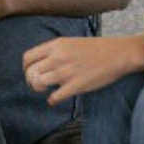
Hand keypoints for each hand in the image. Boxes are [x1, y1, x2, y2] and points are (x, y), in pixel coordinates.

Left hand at [22, 36, 142, 105]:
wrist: (117, 54)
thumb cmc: (95, 48)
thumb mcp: (70, 42)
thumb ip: (55, 51)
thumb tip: (42, 63)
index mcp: (56, 45)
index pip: (28, 57)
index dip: (26, 68)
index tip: (30, 73)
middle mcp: (58, 57)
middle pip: (31, 72)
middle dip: (30, 81)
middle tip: (37, 84)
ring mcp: (66, 71)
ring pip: (39, 83)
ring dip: (39, 89)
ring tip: (47, 90)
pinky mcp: (76, 85)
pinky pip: (55, 97)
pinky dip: (52, 100)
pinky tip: (55, 99)